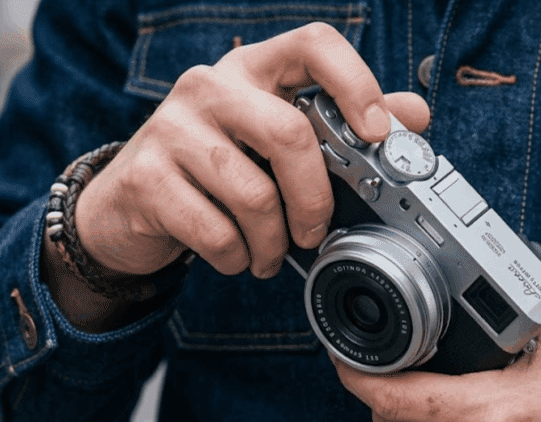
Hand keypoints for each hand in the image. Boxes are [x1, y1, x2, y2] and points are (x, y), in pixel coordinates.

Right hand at [74, 23, 429, 278]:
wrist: (126, 206)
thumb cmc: (216, 169)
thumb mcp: (275, 138)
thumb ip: (341, 125)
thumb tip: (414, 114)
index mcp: (253, 70)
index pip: (313, 44)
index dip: (355, 83)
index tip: (376, 132)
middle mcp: (210, 86)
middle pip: (288, 133)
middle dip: (315, 198)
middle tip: (316, 232)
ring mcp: (171, 128)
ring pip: (253, 193)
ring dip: (273, 241)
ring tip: (270, 255)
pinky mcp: (147, 177)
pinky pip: (215, 231)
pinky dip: (237, 258)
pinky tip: (236, 258)